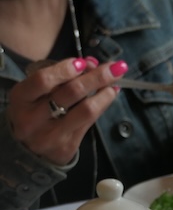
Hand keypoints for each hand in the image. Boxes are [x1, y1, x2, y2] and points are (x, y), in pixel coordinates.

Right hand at [7, 57, 125, 164]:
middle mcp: (33, 118)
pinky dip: (103, 106)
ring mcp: (51, 135)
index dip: (66, 69)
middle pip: (71, 93)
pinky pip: (90, 122)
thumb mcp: (36, 91)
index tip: (84, 62)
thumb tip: (92, 64)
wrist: (28, 147)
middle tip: (115, 68)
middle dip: (96, 77)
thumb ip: (60, 77)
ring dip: (105, 94)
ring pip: (86, 110)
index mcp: (21, 98)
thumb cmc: (34, 110)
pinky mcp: (67, 146)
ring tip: (115, 84)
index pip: (43, 80)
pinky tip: (109, 96)